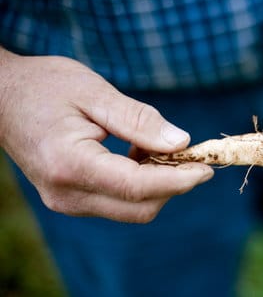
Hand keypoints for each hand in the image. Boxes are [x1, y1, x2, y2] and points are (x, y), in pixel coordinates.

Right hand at [0, 52, 212, 221]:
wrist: (2, 97)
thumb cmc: (45, 87)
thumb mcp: (94, 92)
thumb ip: (138, 120)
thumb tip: (182, 143)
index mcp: (70, 165)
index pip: (138, 186)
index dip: (179, 180)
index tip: (208, 168)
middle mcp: (67, 194)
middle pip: (140, 208)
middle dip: (174, 186)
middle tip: (192, 156)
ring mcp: (67, 201)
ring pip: (132, 209)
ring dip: (158, 185)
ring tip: (160, 148)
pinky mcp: (71, 199)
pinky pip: (119, 202)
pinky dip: (141, 184)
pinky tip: (140, 154)